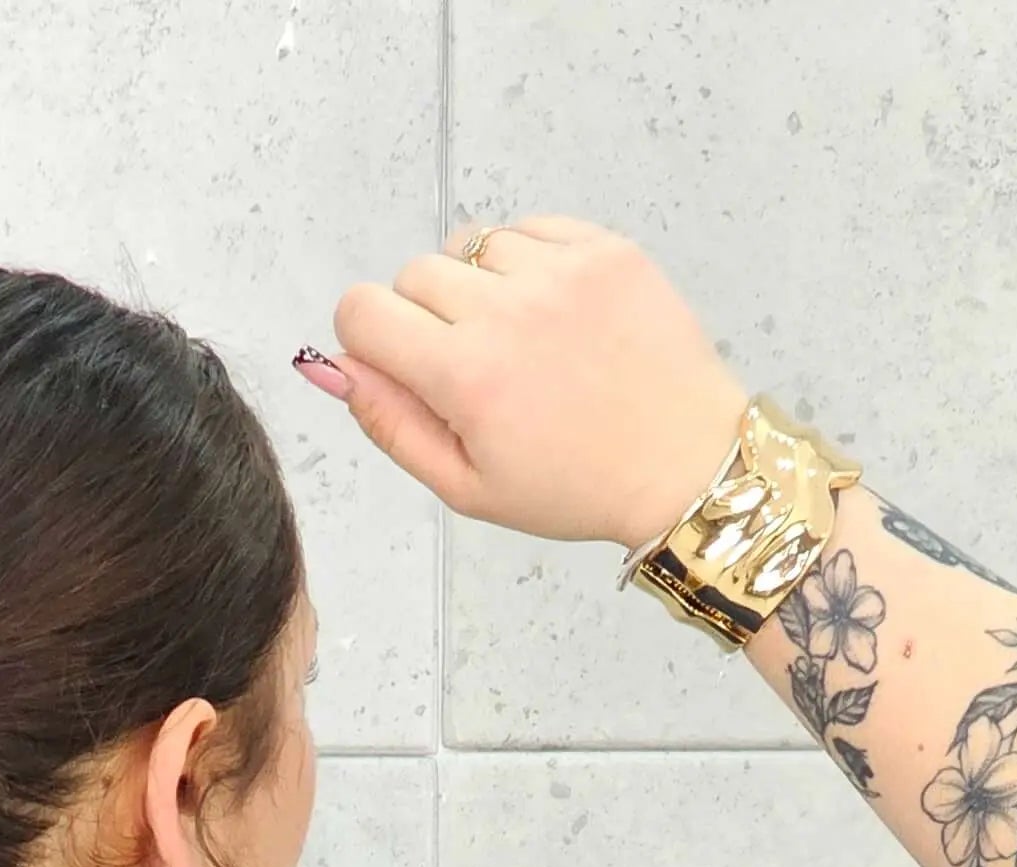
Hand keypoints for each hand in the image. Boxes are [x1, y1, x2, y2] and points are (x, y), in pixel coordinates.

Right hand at [316, 217, 747, 547]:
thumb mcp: (468, 486)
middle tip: (473, 366)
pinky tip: (554, 316)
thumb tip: (332, 365)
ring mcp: (560, 271)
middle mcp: (508, 311)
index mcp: (466, 376)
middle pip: (412, 274)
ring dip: (478, 285)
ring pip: (471, 245)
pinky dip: (527, 264)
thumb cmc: (573, 486)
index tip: (400, 364)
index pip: (362, 310)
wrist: (683, 462)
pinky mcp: (602, 247)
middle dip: (425, 316)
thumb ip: (390, 423)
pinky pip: (529, 229)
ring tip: (520, 339)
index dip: (368, 338)